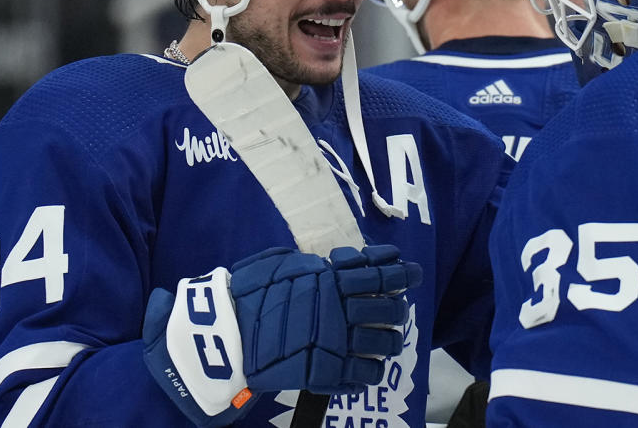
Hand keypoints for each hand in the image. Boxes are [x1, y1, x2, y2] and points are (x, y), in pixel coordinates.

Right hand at [233, 244, 422, 393]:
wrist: (225, 334)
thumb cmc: (247, 294)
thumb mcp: (280, 265)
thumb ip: (311, 265)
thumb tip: (331, 264)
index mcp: (330, 280)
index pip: (379, 274)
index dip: (401, 272)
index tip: (412, 271)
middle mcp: (340, 310)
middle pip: (390, 308)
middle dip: (397, 308)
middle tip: (395, 309)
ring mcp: (337, 343)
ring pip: (385, 342)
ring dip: (390, 340)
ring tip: (386, 340)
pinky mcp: (328, 373)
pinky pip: (366, 374)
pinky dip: (371, 371)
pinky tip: (368, 367)